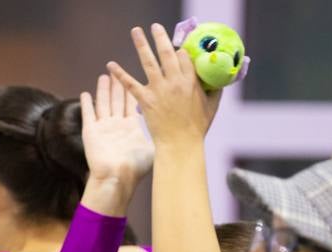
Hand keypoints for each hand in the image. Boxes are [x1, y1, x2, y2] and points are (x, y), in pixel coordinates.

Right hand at [79, 73, 153, 207]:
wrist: (117, 179)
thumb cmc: (135, 167)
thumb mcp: (151, 147)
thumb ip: (158, 133)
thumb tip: (174, 125)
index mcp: (132, 128)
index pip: (132, 104)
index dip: (133, 92)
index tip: (136, 79)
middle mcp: (118, 126)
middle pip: (117, 101)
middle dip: (118, 86)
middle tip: (118, 71)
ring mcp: (104, 128)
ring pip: (103, 103)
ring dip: (103, 90)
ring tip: (104, 75)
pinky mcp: (91, 132)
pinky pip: (88, 114)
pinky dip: (87, 104)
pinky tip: (85, 93)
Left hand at [106, 24, 220, 147]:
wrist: (181, 145)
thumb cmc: (197, 128)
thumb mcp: (212, 106)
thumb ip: (215, 90)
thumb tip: (220, 79)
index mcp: (191, 82)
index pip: (184, 57)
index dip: (180, 51)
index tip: (177, 49)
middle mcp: (175, 82)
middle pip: (167, 53)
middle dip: (161, 37)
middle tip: (155, 26)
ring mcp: (159, 90)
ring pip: (149, 62)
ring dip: (141, 44)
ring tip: (136, 31)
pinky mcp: (146, 100)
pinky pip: (130, 84)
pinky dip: (120, 74)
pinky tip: (111, 65)